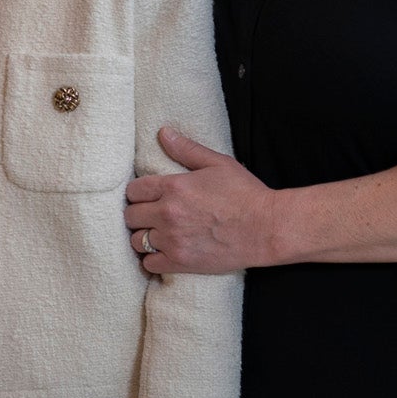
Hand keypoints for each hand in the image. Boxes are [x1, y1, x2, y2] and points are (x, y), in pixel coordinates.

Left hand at [123, 128, 278, 274]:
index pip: (133, 190)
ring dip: (143, 237)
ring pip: (136, 241)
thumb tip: (163, 133)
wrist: (266, 228)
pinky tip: (163, 252)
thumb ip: (187, 149)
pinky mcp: (181, 262)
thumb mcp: (217, 163)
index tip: (147, 196)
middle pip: (130, 216)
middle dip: (138, 214)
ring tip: (156, 234)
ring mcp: (173, 240)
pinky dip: (152, 259)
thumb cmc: (245, 194)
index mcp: (174, 187)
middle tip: (151, 215)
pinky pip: (149, 264)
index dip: (138, 192)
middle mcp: (167, 214)